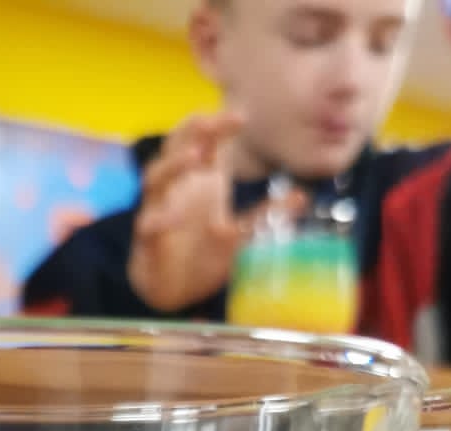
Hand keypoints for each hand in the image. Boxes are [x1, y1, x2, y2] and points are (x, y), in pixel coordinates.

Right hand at [128, 114, 280, 314]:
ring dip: (173, 165)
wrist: (176, 293)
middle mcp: (177, 189)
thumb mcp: (241, 234)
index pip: (205, 141)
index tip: (241, 118)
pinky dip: (158, 220)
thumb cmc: (204, 256)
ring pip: (156, 178)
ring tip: (195, 157)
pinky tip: (170, 220)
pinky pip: (147, 225)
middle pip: (175, 146)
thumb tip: (302, 196)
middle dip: (191, 131)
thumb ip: (266, 214)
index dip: (219, 125)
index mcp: (200, 181)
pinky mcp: (147, 241)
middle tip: (211, 122)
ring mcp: (159, 211)